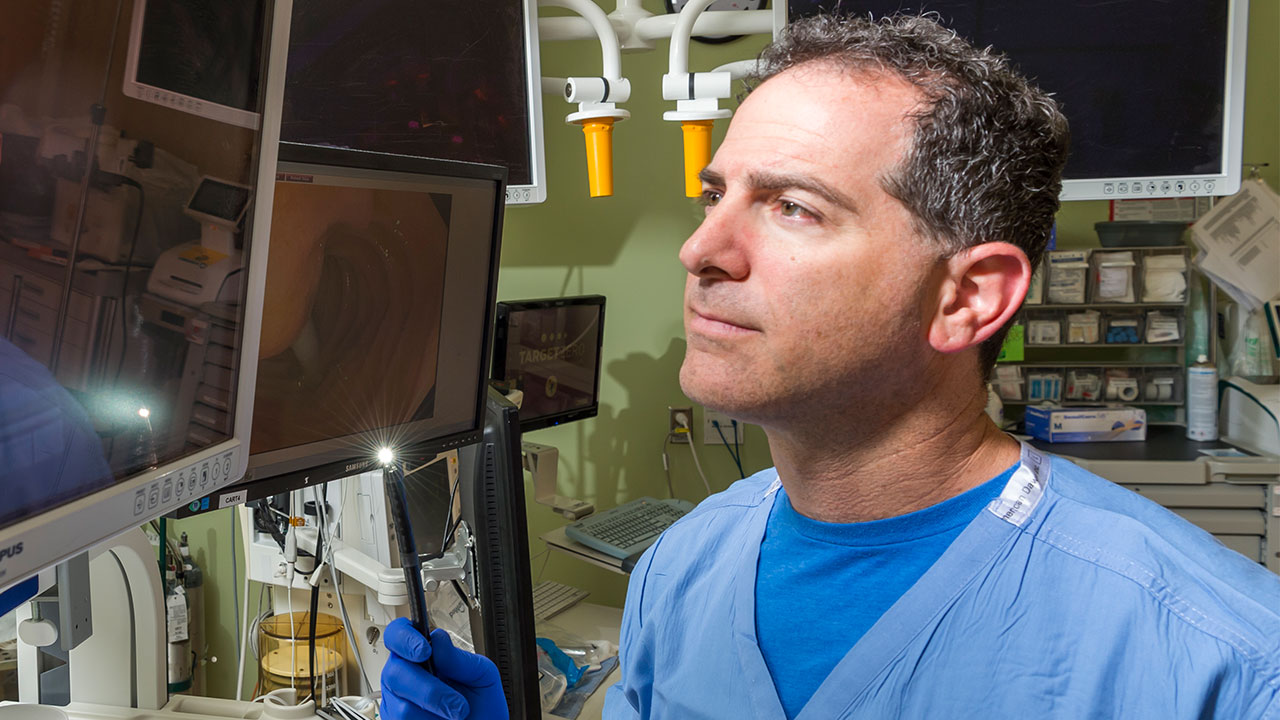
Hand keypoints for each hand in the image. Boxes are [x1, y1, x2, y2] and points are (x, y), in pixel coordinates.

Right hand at [380, 618, 508, 719]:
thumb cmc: (481, 705)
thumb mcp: (482, 675)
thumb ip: (460, 658)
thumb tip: (437, 640)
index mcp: (421, 655)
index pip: (397, 634)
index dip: (405, 637)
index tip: (425, 650)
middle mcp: (404, 676)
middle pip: (395, 673)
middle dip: (430, 690)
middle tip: (456, 702)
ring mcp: (396, 703)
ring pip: (402, 707)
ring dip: (435, 713)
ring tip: (454, 715)